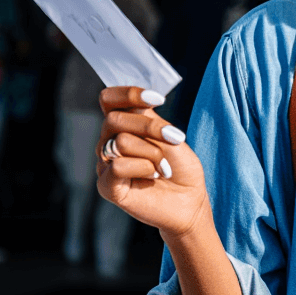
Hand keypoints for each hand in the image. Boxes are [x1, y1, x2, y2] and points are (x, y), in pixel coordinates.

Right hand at [95, 86, 209, 239]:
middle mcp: (108, 143)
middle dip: (150, 127)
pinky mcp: (106, 187)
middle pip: (115, 119)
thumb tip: (134, 105)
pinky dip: (144, 168)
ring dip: (153, 153)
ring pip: (121, 142)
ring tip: (165, 168)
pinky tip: (153, 177)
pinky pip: (118, 166)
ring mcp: (105, 165)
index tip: (158, 98)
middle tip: (175, 139)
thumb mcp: (168, 136)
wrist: (190, 201)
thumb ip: (147, 118)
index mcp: (122, 126)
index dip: (129, 94)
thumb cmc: (180, 168)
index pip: (109, 99)